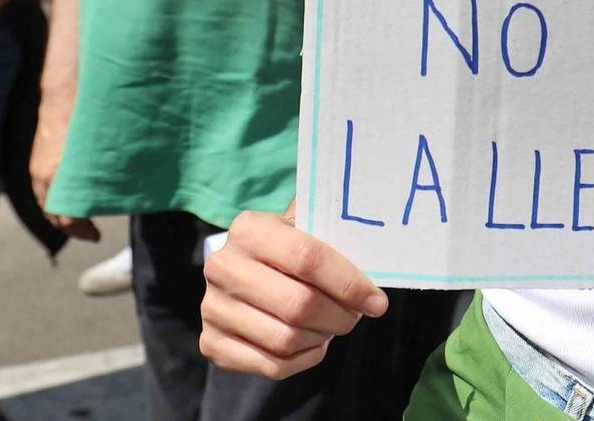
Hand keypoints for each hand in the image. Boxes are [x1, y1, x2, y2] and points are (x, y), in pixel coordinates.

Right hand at [30, 93, 98, 240]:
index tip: (96, 236)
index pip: (64, 216)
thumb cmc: (92, 113)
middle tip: (91, 233)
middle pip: (53, 213)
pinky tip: (69, 200)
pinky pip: (42, 190)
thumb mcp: (105, 144)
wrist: (65, 86)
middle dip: (71, 227)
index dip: (80, 230)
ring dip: (61, 215)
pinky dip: (53, 201)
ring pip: (45, 203)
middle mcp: (45, 174)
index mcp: (60, 174)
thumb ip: (110, 166)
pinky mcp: (38, 159)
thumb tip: (126, 184)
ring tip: (82, 221)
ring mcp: (38, 167)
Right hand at [201, 207, 386, 380]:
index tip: (376, 301)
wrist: (246, 268)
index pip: (309, 258)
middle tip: (356, 316)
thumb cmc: (291, 246)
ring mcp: (212, 308)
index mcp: (249, 229)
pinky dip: (304, 359)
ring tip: (333, 325)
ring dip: (322, 337)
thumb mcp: (309, 227)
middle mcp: (223, 267)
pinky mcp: (212, 343)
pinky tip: (313, 342)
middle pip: (298, 305)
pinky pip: (271, 366)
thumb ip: (336, 238)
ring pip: (286, 339)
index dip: (349, 283)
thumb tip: (381, 263)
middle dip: (339, 316)